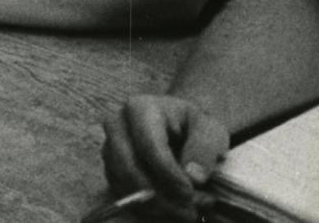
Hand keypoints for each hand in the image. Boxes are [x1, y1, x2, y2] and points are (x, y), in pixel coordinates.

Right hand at [100, 95, 228, 218]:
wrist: (178, 127)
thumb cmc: (192, 126)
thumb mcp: (209, 129)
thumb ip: (204, 148)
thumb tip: (193, 176)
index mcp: (140, 108)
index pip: (148, 145)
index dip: (169, 173)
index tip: (190, 193)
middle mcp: (116, 124)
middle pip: (129, 166)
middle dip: (159, 194)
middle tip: (188, 209)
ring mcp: (109, 145)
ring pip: (122, 181)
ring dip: (153, 203)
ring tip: (183, 211)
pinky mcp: (109, 165)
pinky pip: (120, 190)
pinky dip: (144, 204)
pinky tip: (169, 207)